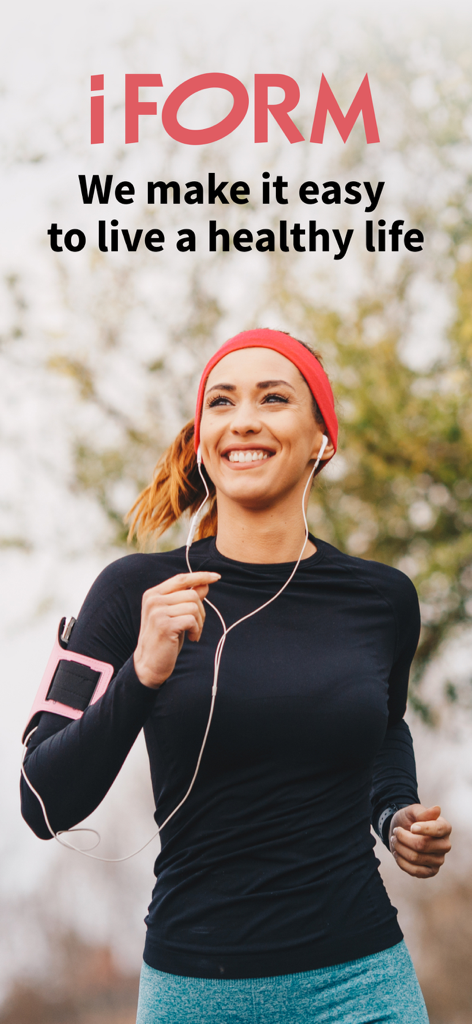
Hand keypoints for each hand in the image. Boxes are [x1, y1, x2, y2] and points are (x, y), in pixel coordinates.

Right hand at [133, 571, 219, 688]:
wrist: (150, 664)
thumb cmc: (165, 638)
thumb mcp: (177, 615)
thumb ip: (188, 599)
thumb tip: (205, 584)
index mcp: (153, 594)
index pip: (181, 579)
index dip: (200, 576)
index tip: (216, 576)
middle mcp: (153, 599)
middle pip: (191, 594)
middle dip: (201, 611)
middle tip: (197, 626)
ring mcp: (157, 612)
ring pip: (193, 607)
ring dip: (199, 622)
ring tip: (194, 633)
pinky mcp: (164, 625)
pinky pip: (191, 620)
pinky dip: (196, 629)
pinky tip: (192, 637)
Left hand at [389, 804, 451, 877]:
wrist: (401, 832)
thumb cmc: (409, 819)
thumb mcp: (412, 811)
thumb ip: (423, 812)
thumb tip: (437, 809)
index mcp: (445, 828)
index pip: (437, 830)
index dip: (423, 829)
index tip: (411, 827)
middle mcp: (445, 845)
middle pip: (422, 845)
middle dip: (404, 838)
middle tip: (396, 831)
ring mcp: (439, 860)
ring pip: (415, 858)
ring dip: (400, 848)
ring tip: (395, 840)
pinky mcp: (431, 872)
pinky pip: (415, 871)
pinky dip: (401, 861)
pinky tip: (397, 852)